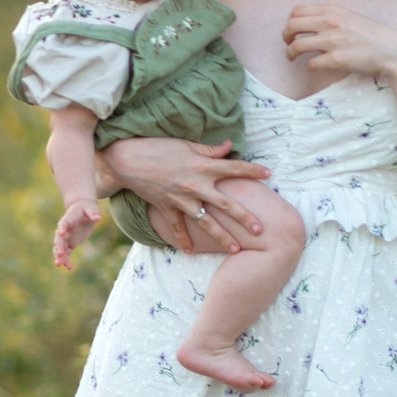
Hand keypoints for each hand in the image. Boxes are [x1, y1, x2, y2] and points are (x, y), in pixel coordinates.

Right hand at [53, 200, 103, 267]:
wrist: (81, 210)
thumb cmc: (86, 208)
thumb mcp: (91, 208)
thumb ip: (93, 212)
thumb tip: (98, 218)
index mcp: (68, 219)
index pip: (63, 223)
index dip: (62, 227)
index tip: (60, 232)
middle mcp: (64, 229)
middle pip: (58, 238)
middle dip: (58, 246)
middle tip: (59, 254)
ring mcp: (65, 238)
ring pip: (59, 248)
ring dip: (59, 256)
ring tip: (59, 265)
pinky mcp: (69, 244)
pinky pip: (66, 254)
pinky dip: (66, 260)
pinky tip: (69, 268)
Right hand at [98, 136, 266, 254]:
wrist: (127, 160)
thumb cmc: (158, 147)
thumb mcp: (186, 145)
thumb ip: (209, 150)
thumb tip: (230, 146)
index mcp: (203, 166)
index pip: (234, 168)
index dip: (253, 170)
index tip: (269, 174)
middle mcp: (196, 186)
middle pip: (227, 205)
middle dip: (245, 218)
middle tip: (261, 230)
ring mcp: (181, 200)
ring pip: (206, 222)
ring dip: (222, 237)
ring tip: (236, 249)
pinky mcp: (167, 208)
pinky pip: (178, 228)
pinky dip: (184, 240)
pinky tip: (190, 252)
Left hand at [282, 3, 396, 82]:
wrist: (391, 50)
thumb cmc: (372, 35)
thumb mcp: (349, 16)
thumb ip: (330, 16)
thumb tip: (308, 22)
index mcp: (332, 10)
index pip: (297, 11)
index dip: (290, 21)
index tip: (293, 30)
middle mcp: (329, 23)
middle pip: (291, 26)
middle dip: (285, 36)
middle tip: (288, 44)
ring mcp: (332, 42)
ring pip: (296, 46)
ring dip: (290, 54)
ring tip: (293, 58)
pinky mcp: (335, 60)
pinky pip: (310, 64)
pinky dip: (309, 66)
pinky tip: (316, 66)